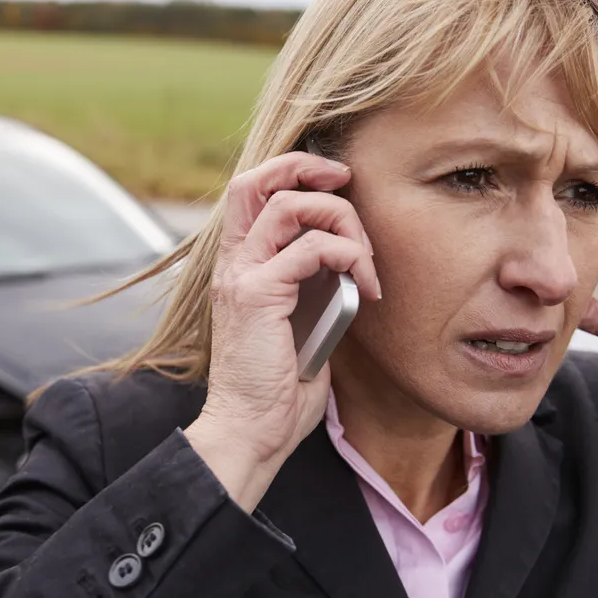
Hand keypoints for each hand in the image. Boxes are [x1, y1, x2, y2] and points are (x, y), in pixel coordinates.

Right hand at [185, 152, 380, 510]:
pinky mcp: (258, 295)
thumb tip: (347, 272)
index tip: (337, 185)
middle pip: (256, 179)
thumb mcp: (299, 327)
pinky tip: (364, 286)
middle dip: (306, 166)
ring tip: (364, 257)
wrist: (250, 431)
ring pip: (290, 205)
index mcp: (239, 266)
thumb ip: (312, 292)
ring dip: (341, 220)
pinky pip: (311, 249)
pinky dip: (348, 256)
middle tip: (347, 181)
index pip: (252, 191)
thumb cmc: (276, 390)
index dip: (292, 172)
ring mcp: (241, 276)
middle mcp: (233, 263)